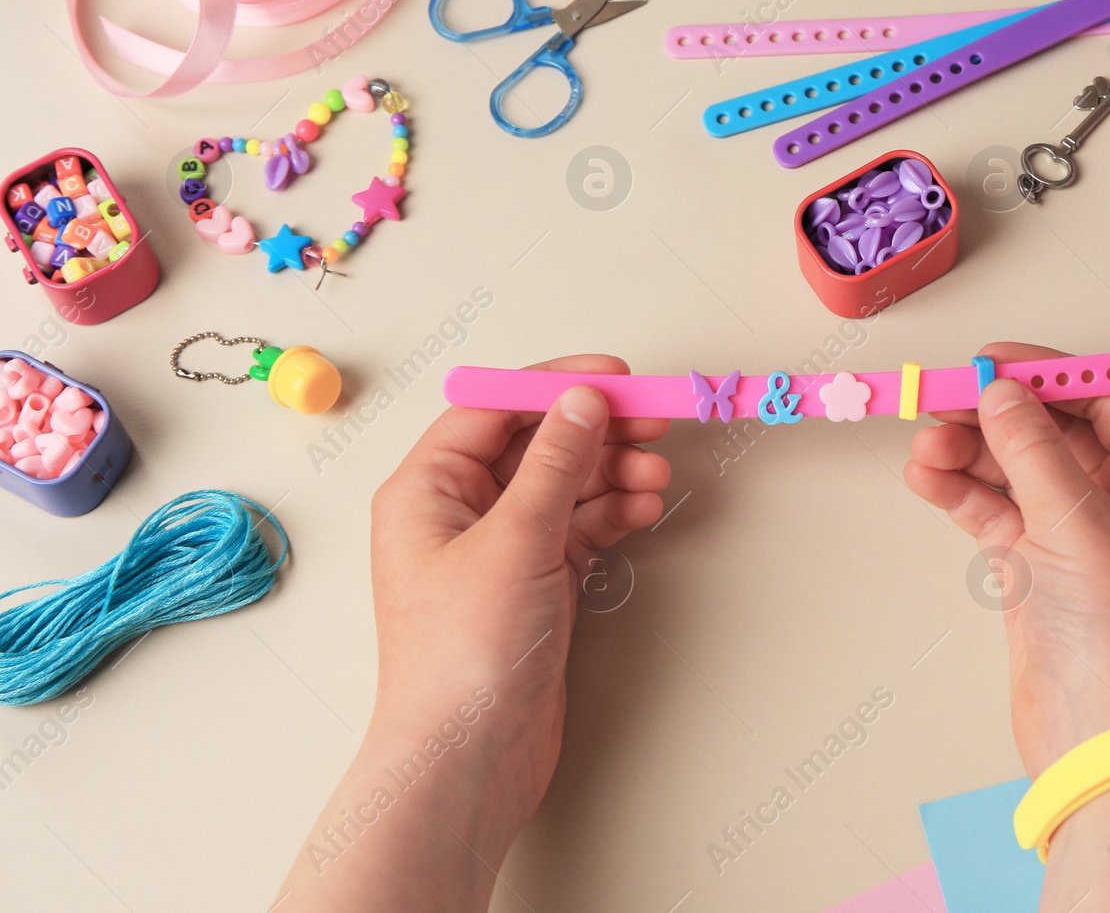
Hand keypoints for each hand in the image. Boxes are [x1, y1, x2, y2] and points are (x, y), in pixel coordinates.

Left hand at [280, 356, 671, 911]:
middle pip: (536, 445)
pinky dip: (612, 516)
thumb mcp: (514, 540)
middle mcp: (459, 513)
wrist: (467, 758)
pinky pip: (578, 529)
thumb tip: (582, 403)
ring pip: (565, 487)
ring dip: (612, 475)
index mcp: (427, 489)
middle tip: (651, 424)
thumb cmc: (460, 659)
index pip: (494, 408)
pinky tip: (641, 510)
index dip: (555, 387)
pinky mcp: (534, 586)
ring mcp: (499, 551)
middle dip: (596, 433)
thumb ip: (555, 463)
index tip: (614, 378)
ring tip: (655, 476)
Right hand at [903, 343, 1109, 776]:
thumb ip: (1033, 449)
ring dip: (969, 453)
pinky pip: (993, 511)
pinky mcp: (1035, 569)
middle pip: (1053, 431)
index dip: (1050, 375)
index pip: (1107, 400)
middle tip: (941, 399)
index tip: (992, 361)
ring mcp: (1075, 536)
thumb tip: (999, 392)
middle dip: (996, 414)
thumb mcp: (1079, 524)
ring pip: (1016, 470)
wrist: (1103, 741)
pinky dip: (961, 492)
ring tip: (925, 446)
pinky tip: (927, 476)